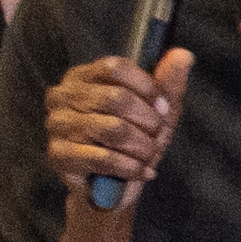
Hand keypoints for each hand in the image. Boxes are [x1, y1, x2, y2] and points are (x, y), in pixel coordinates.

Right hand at [43, 41, 196, 201]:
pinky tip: (139, 170)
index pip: (116, 68)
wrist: (114, 185)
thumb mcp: (155, 110)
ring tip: (147, 154)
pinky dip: (130, 167)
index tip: (161, 107)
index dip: (147, 88)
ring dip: (142, 146)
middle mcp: (63, 96)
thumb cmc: (132, 140)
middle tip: (156, 135)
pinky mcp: (58, 155)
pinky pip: (103, 158)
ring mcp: (58, 125)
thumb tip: (183, 55)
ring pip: (113, 129)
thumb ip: (168, 82)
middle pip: (117, 98)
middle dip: (148, 121)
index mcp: (84, 76)